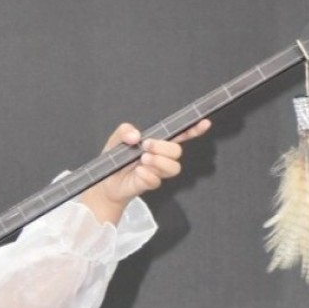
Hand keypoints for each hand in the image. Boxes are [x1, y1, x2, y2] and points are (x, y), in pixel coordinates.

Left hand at [80, 119, 211, 223]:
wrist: (104, 181)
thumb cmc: (114, 158)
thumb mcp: (116, 138)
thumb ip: (125, 131)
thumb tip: (136, 135)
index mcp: (157, 143)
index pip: (180, 135)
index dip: (194, 129)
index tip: (204, 123)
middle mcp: (161, 157)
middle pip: (177, 151)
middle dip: (163, 147)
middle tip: (146, 147)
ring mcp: (157, 171)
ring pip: (174, 167)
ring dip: (158, 161)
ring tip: (142, 160)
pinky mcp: (150, 184)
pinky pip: (157, 180)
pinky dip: (147, 174)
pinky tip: (137, 172)